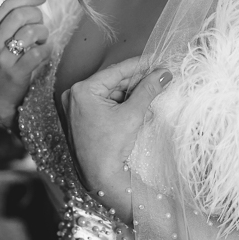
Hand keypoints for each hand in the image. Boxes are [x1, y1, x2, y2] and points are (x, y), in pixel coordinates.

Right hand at [0, 0, 51, 127]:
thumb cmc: (3, 70)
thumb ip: (10, 29)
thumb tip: (35, 9)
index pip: (7, 6)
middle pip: (20, 15)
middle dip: (38, 17)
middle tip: (43, 27)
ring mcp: (3, 58)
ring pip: (30, 32)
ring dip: (44, 34)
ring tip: (44, 43)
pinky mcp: (15, 73)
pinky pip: (38, 53)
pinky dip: (47, 50)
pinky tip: (46, 53)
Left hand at [60, 57, 171, 214]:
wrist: (100, 178)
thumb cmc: (110, 148)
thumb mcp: (132, 114)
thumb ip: (148, 90)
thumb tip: (163, 74)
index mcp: (82, 90)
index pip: (116, 70)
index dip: (140, 65)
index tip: (157, 60)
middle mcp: (75, 95)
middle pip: (113, 81)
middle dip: (137, 80)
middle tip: (160, 75)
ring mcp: (77, 107)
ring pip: (111, 92)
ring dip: (132, 92)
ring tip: (154, 89)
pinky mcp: (82, 117)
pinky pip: (106, 103)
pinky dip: (123, 103)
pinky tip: (140, 103)